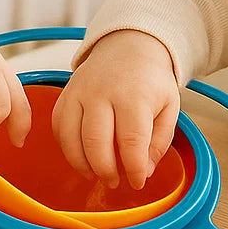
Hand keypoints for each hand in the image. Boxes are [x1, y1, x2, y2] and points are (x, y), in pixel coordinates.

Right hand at [52, 29, 179, 189]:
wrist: (128, 46)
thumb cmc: (150, 81)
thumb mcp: (169, 107)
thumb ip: (160, 141)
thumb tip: (145, 171)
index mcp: (134, 96)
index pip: (131, 141)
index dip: (133, 169)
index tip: (138, 182)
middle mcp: (103, 92)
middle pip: (95, 142)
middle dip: (105, 171)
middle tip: (115, 182)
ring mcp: (80, 91)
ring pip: (71, 137)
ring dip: (82, 164)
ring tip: (96, 174)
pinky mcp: (65, 93)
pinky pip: (58, 126)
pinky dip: (66, 148)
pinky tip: (81, 156)